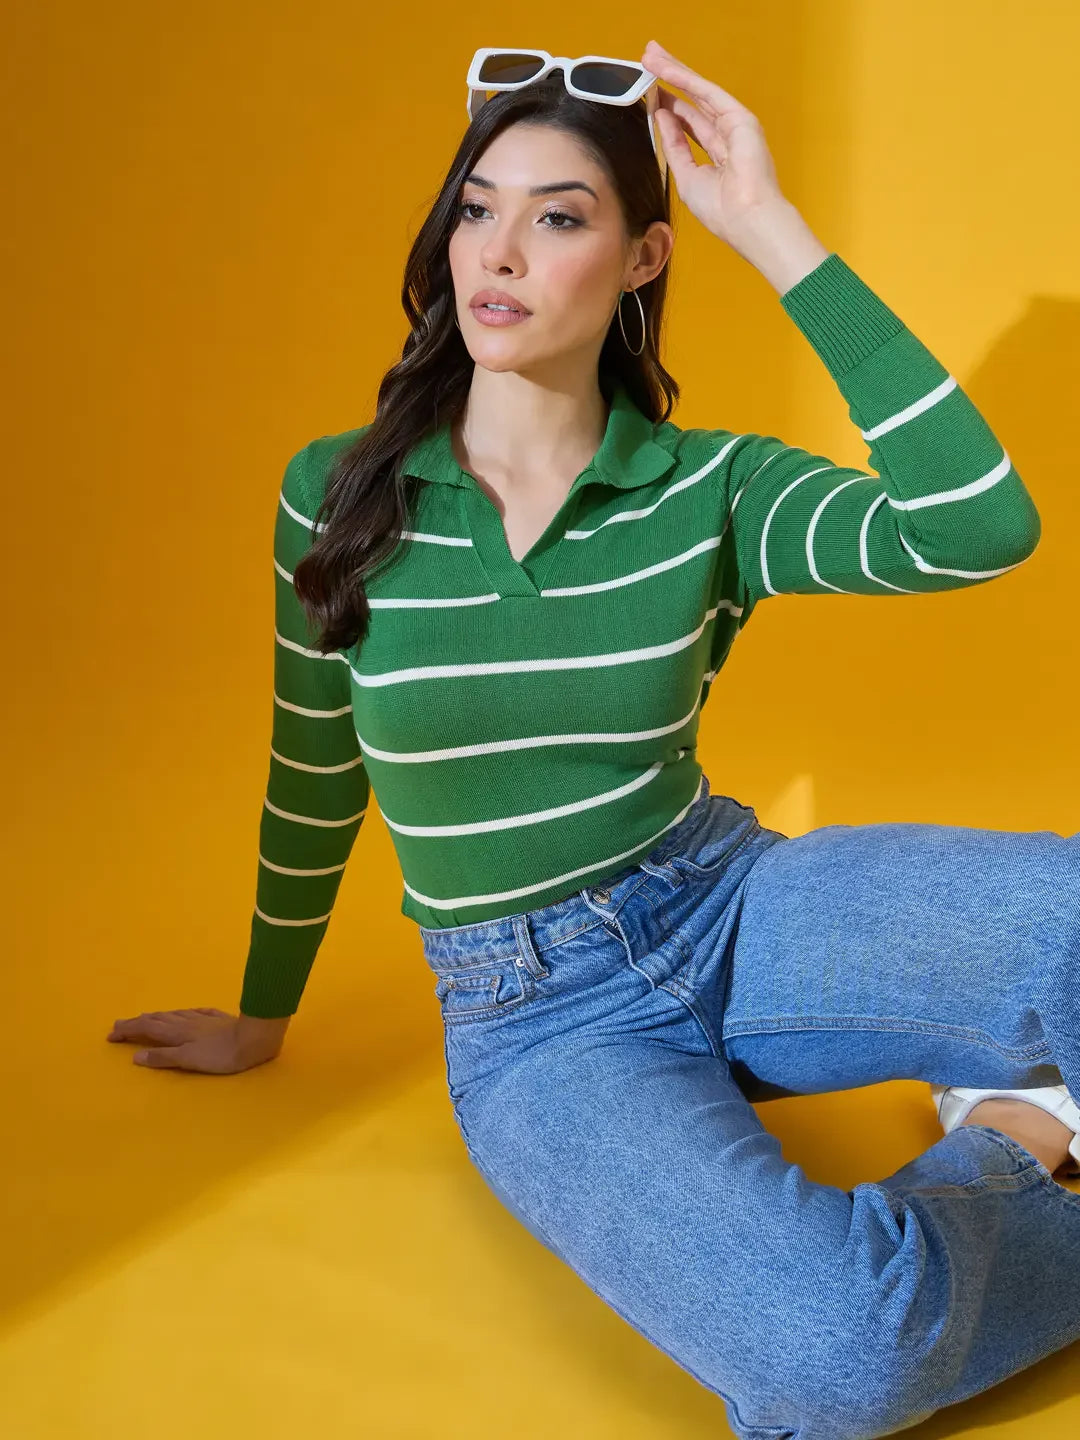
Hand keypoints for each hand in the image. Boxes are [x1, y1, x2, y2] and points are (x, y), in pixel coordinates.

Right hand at [105, 1007, 288, 1073]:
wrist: (253, 1038)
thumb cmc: (220, 1054)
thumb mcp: (188, 1060)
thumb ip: (163, 1057)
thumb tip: (136, 1056)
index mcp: (176, 1033)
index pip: (146, 1028)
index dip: (128, 1030)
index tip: (111, 1034)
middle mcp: (186, 1022)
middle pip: (157, 1019)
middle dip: (137, 1022)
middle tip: (121, 1024)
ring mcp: (202, 1018)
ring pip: (174, 1014)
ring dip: (157, 1016)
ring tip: (147, 1017)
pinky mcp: (218, 1017)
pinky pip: (194, 1013)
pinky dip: (182, 1014)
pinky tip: (185, 1013)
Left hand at [642, 39, 787, 250]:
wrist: (746, 218)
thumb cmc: (720, 209)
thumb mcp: (685, 176)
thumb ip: (673, 145)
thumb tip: (661, 116)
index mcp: (716, 156)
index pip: (688, 124)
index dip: (669, 107)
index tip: (650, 92)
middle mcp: (726, 136)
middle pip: (693, 102)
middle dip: (670, 80)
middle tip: (648, 59)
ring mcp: (734, 125)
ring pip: (698, 93)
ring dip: (674, 72)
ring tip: (650, 55)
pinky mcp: (740, 117)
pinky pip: (707, 93)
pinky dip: (686, 80)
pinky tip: (666, 69)